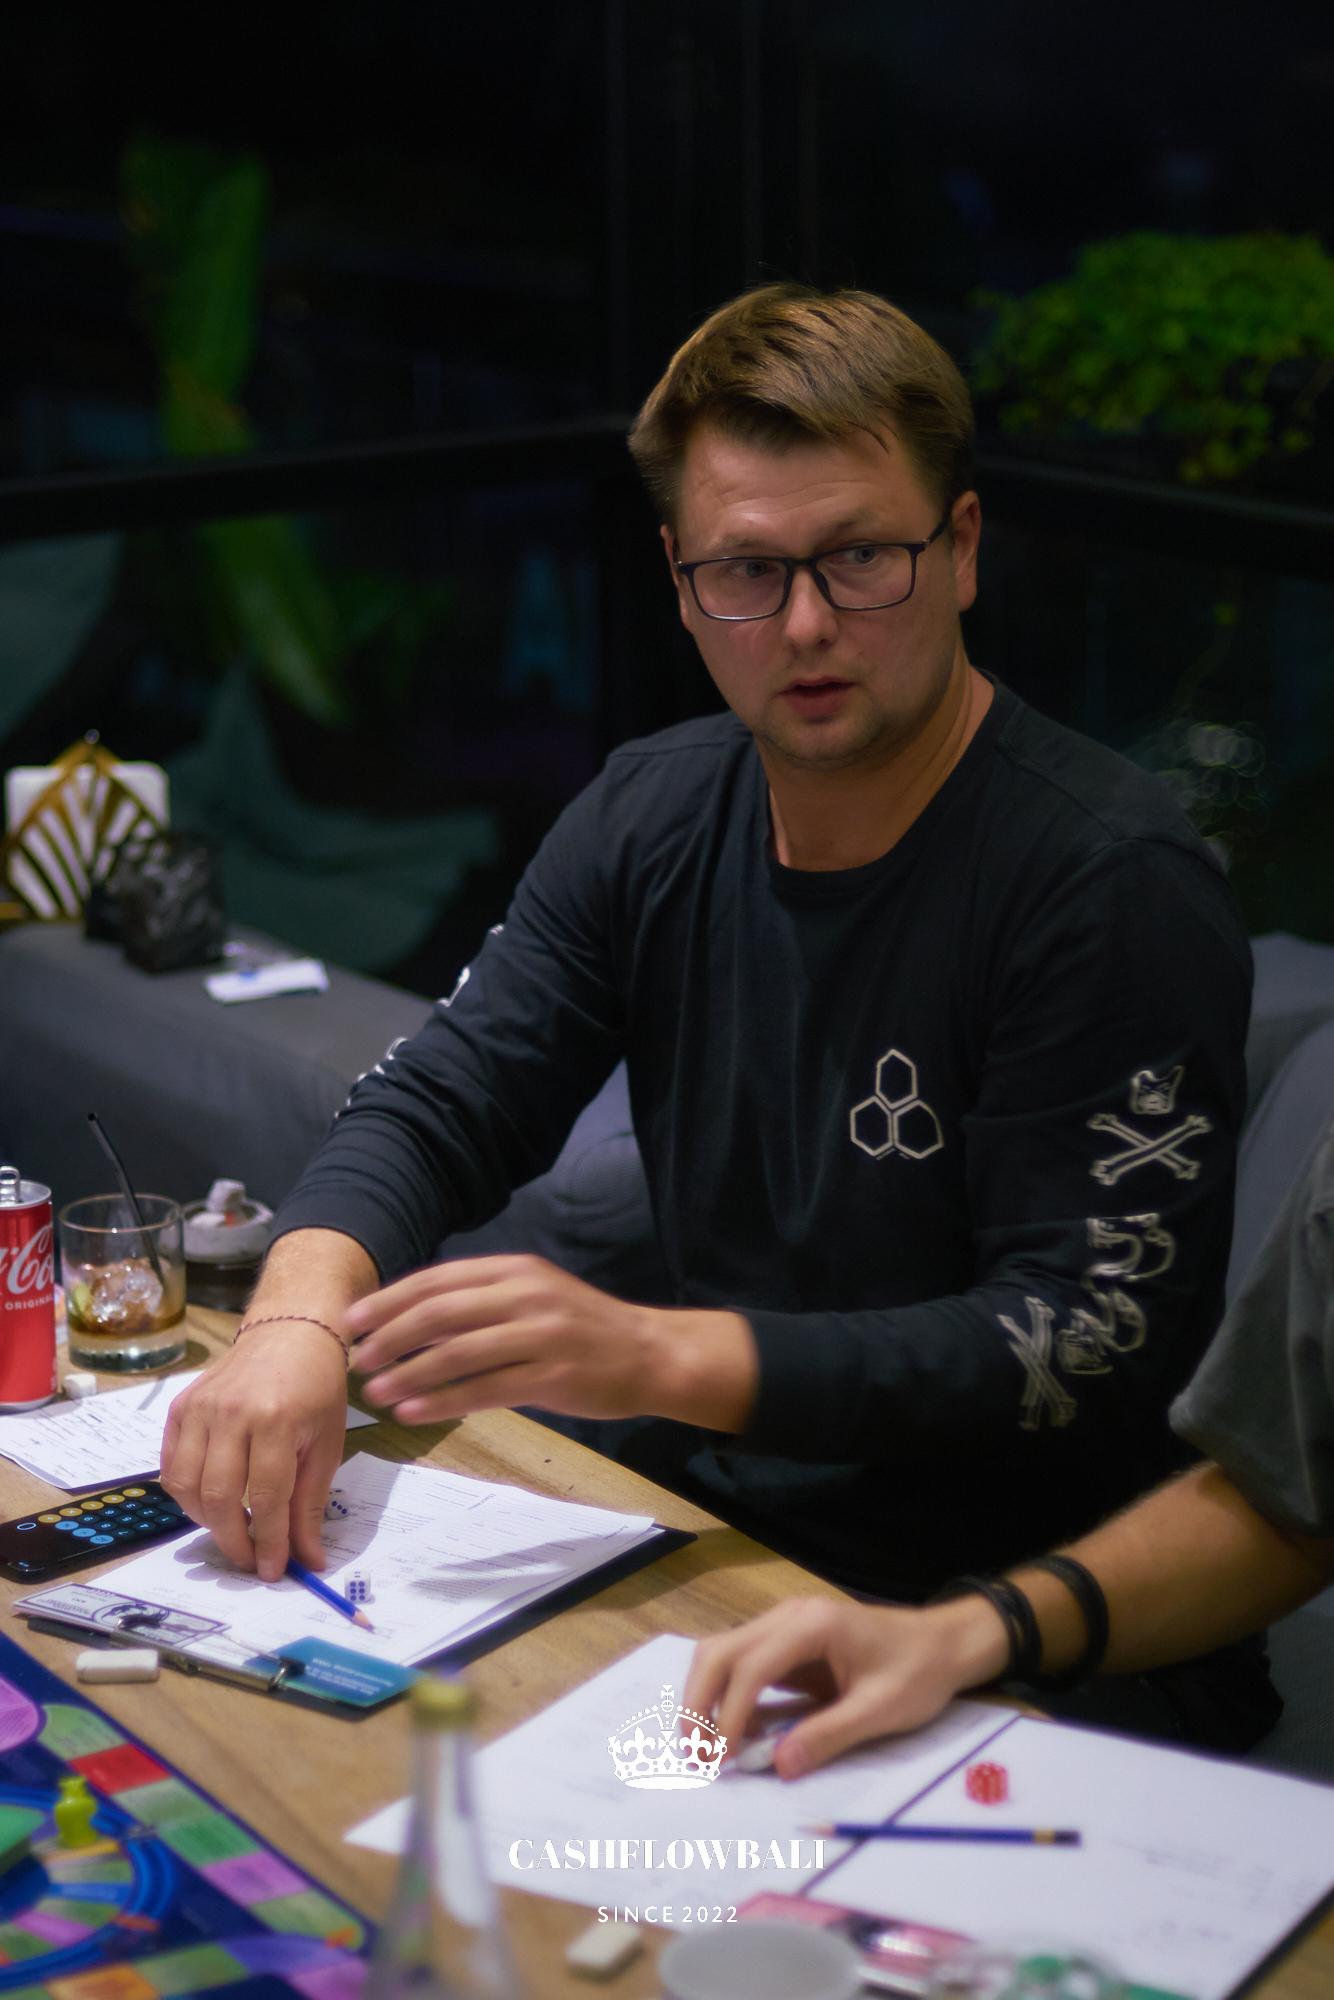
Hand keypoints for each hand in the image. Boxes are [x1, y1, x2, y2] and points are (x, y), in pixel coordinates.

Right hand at [160, 1323, 348, 1581]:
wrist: (289, 1334)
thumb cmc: (316, 1390)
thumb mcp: (327, 1445)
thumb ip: (311, 1504)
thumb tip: (308, 1560)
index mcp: (276, 1419)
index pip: (267, 1497)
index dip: (270, 1541)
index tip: (274, 1571)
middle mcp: (231, 1413)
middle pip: (219, 1497)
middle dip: (234, 1541)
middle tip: (250, 1561)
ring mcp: (200, 1408)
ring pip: (187, 1486)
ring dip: (206, 1521)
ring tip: (232, 1530)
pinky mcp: (180, 1407)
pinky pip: (171, 1466)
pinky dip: (185, 1495)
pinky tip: (208, 1502)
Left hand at [347, 1254, 669, 1425]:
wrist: (651, 1353)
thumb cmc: (584, 1329)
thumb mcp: (536, 1296)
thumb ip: (484, 1302)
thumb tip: (414, 1320)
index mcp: (516, 1269)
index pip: (439, 1279)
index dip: (391, 1299)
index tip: (353, 1320)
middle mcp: (526, 1294)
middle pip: (441, 1312)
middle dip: (391, 1336)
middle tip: (357, 1359)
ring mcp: (542, 1334)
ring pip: (458, 1352)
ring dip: (410, 1373)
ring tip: (376, 1392)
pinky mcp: (554, 1376)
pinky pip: (486, 1390)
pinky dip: (444, 1402)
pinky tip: (415, 1413)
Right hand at [683, 1596, 1008, 1777]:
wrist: (943, 1643)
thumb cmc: (918, 1673)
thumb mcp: (881, 1710)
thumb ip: (829, 1735)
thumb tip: (778, 1766)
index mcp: (812, 1625)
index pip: (751, 1667)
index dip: (729, 1714)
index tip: (721, 1759)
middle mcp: (788, 1616)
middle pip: (720, 1650)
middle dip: (699, 1703)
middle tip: (696, 1756)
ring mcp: (784, 1625)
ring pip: (723, 1652)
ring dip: (705, 1697)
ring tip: (705, 1748)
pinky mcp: (787, 1642)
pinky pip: (743, 1663)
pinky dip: (727, 1695)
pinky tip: (731, 1732)